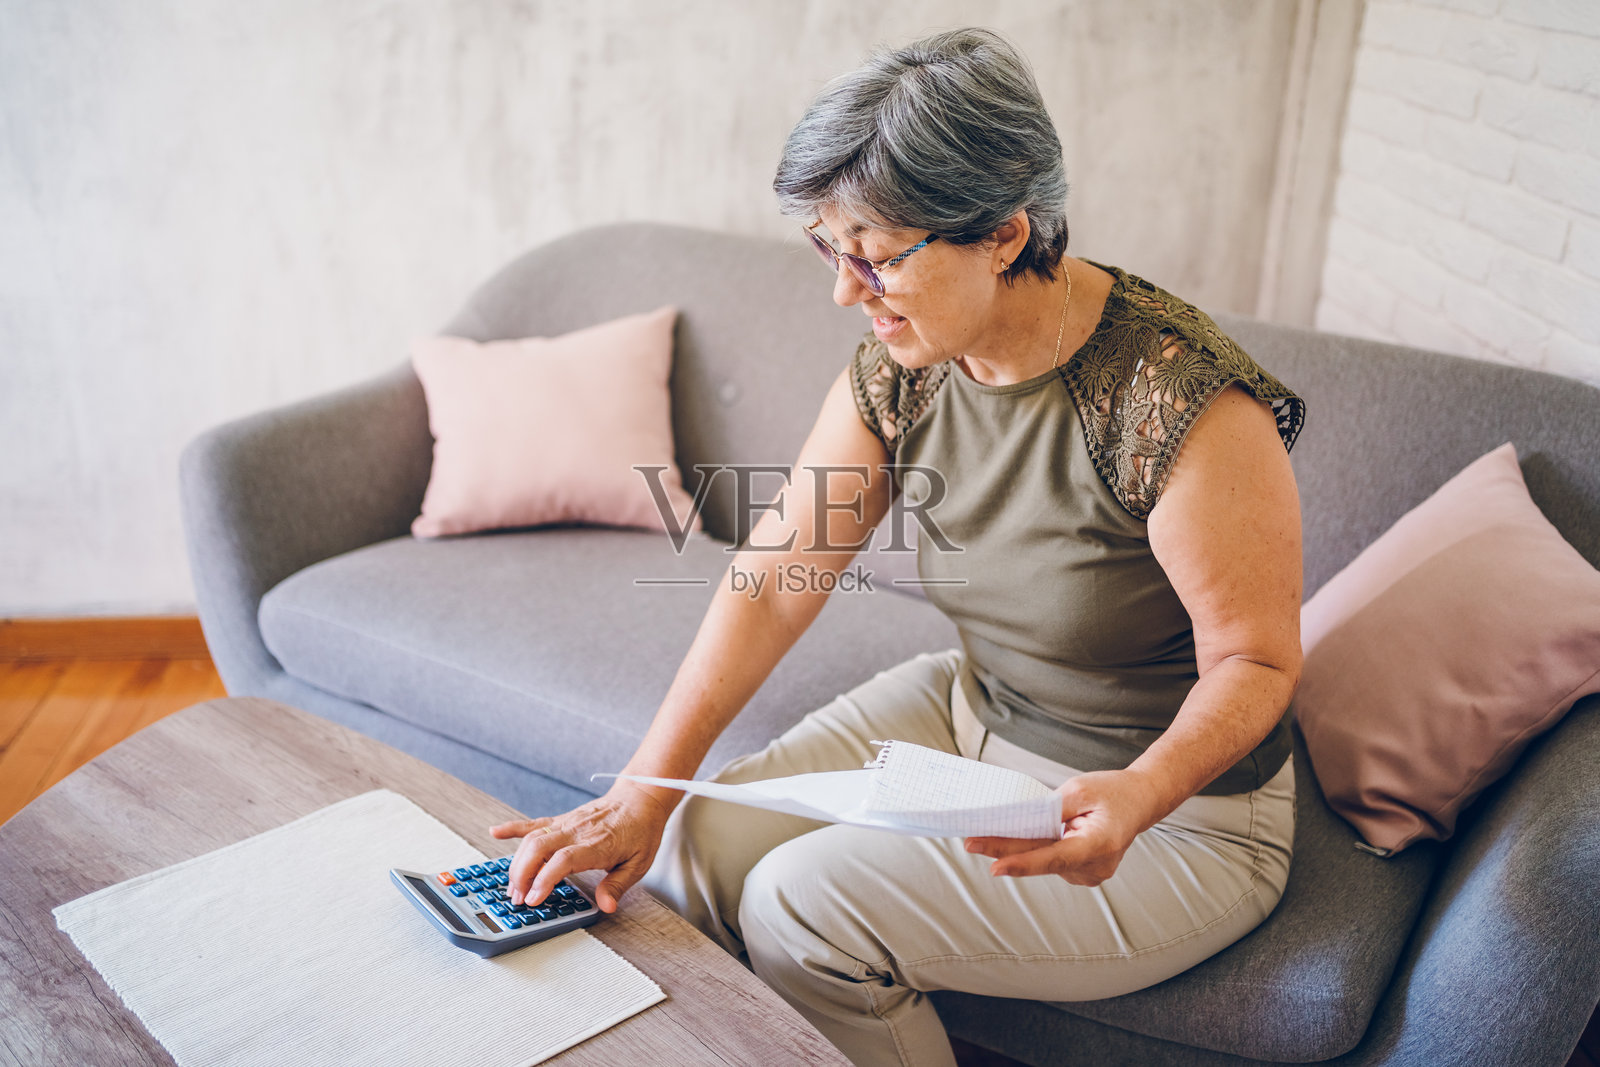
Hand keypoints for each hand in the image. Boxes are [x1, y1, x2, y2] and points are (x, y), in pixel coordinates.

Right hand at [489, 782, 675, 913]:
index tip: (533, 898)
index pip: (562, 861)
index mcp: (596, 845)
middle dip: (522, 875)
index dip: (544, 880)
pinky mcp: (561, 820)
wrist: (640, 799)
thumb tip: (606, 906)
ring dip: (517, 863)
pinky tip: (496, 832)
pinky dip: (513, 828)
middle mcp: (577, 832)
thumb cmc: (640, 830)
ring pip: (532, 839)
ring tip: (512, 887)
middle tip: (518, 898)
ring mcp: (566, 824)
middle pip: (539, 850)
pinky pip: (533, 823)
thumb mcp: (639, 863)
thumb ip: (618, 885)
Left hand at [963, 769, 1163, 886]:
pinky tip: (1019, 839)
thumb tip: (1020, 823)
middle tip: (971, 842)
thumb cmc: (1113, 792)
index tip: (995, 866)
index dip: (1023, 862)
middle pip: (1043, 859)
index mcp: (1100, 843)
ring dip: (1020, 849)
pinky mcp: (1084, 874)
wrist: (1141, 801)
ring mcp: (1091, 875)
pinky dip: (1035, 850)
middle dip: (1005, 851)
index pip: (1055, 857)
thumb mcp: (1080, 789)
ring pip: (1045, 862)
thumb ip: (1051, 810)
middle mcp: (1097, 866)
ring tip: (990, 835)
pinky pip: (1052, 861)